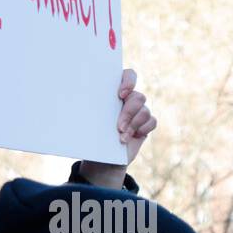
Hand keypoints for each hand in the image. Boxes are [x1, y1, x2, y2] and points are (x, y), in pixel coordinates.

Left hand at [78, 68, 157, 186]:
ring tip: (122, 137)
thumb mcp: (89, 119)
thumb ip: (92, 108)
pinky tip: (132, 137)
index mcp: (114, 91)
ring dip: (133, 125)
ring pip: (145, 110)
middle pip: (138, 97)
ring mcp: (139, 111)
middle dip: (128, 113)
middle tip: (118, 127)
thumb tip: (80, 99)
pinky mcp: (146, 124)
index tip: (120, 95)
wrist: (104, 156)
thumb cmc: (93, 134)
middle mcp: (129, 98)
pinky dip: (142, 129)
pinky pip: (152, 121)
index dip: (128, 81)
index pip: (129, 75)